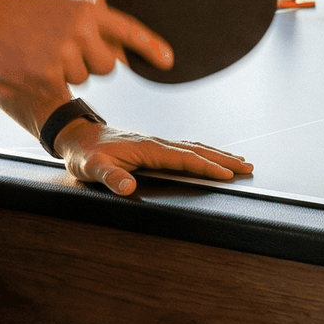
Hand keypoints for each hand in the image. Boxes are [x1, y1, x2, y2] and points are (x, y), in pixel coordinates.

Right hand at [0, 0, 170, 98]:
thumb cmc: (25, 17)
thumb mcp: (63, 10)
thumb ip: (92, 28)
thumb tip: (122, 53)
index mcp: (86, 12)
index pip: (128, 30)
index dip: (150, 47)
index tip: (169, 61)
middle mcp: (79, 31)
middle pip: (107, 66)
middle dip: (91, 64)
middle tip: (62, 50)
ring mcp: (63, 55)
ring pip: (83, 79)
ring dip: (66, 73)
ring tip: (41, 54)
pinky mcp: (47, 77)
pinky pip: (63, 91)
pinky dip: (49, 85)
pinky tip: (32, 69)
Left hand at [57, 121, 253, 196]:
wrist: (76, 135)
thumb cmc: (84, 153)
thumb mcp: (90, 168)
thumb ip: (110, 177)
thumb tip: (127, 187)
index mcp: (146, 148)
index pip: (184, 158)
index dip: (206, 167)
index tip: (227, 175)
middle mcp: (156, 142)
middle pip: (196, 150)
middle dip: (223, 159)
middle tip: (248, 167)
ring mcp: (157, 143)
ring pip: (194, 148)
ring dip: (218, 154)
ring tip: (240, 162)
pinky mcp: (155, 146)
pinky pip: (186, 148)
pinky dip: (204, 152)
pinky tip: (211, 156)